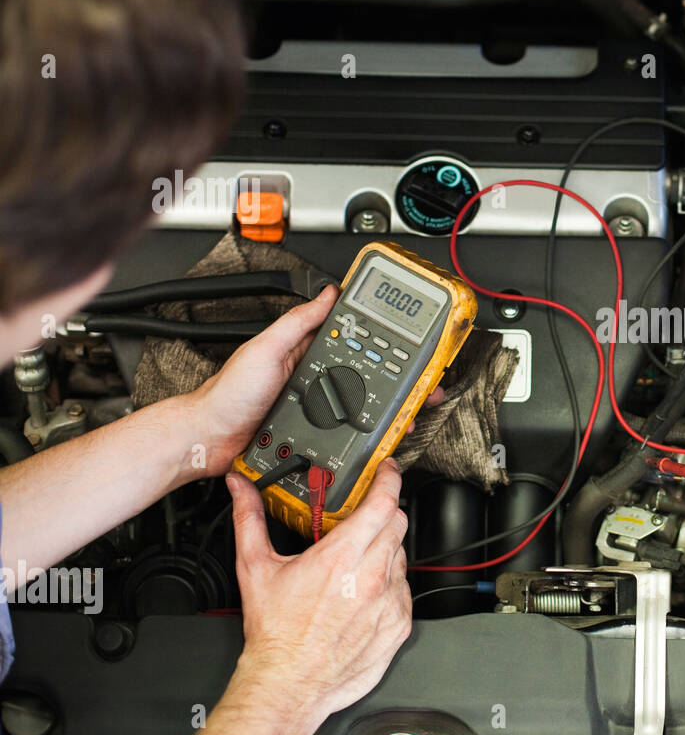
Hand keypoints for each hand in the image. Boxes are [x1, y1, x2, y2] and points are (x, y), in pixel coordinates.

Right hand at [181, 459, 411, 734]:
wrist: (287, 684)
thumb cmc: (274, 634)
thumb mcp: (256, 568)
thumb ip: (249, 519)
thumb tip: (241, 490)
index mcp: (341, 557)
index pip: (383, 501)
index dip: (389, 479)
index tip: (386, 471)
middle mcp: (371, 577)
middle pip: (397, 523)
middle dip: (383, 513)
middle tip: (365, 516)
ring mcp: (389, 601)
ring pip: (401, 556)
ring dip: (384, 551)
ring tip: (355, 564)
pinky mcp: (399, 624)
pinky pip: (404, 590)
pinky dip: (389, 585)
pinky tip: (363, 593)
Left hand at [186, 285, 442, 475]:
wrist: (210, 439)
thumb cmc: (229, 394)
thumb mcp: (265, 348)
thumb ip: (297, 322)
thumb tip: (327, 294)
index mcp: (305, 353)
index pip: (350, 338)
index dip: (379, 337)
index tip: (407, 334)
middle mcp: (314, 380)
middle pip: (366, 376)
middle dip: (398, 379)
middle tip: (424, 380)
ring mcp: (316, 409)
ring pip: (362, 407)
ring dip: (389, 410)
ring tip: (412, 409)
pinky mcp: (314, 435)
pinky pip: (347, 433)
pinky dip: (368, 435)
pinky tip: (383, 435)